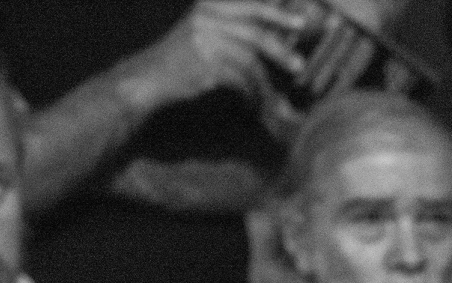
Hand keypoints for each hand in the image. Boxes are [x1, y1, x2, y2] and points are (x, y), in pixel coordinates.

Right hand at [128, 1, 307, 108]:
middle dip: (280, 50)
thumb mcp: (205, 30)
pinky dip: (249, 94)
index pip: (251, 5)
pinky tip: (252, 104)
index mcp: (211, 5)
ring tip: (277, 99)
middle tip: (299, 65)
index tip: (301, 22)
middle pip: (255, 33)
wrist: (149, 76)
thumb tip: (276, 33)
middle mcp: (207, 17)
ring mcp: (205, 39)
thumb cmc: (183, 57)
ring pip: (249, 60)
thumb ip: (235, 27)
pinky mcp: (204, 64)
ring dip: (266, 82)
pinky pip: (238, 79)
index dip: (277, 13)